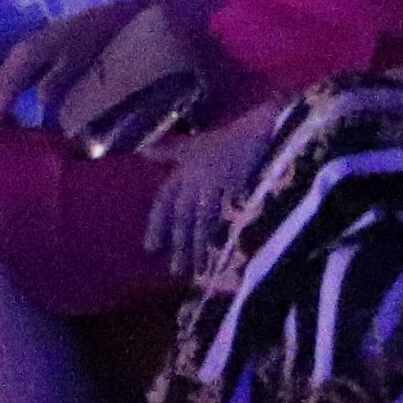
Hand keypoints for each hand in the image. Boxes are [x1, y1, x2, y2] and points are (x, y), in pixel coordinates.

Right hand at [0, 0, 139, 133]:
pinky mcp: (25, 59)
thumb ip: (55, 80)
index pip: (7, 87)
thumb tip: (41, 100)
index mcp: (26, 57)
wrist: (93, 23)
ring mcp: (20, 56)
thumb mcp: (73, 62)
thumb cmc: (85, 43)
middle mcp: (17, 56)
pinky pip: (4, 79)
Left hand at [142, 102, 286, 272]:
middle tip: (174, 269)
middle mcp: (198, 178)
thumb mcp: (193, 144)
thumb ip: (168, 152)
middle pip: (183, 215)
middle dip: (178, 242)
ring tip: (195, 270)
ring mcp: (220, 185)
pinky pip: (227, 219)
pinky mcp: (241, 191)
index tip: (151, 248)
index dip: (158, 224)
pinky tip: (220, 254)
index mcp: (185, 169)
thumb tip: (142, 153)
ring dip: (198, 246)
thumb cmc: (225, 141)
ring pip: (204, 220)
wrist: (259, 133)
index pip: (166, 200)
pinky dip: (221, 237)